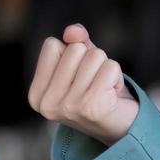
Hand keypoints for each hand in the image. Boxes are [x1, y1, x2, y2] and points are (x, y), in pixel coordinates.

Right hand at [28, 24, 139, 144]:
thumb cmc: (99, 92)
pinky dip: (116, 76)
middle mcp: (47, 104)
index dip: (72, 55)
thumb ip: (76, 43)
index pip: (52, 45)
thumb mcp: (83, 64)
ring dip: (106, 69)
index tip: (79, 79)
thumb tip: (73, 30)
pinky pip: (110, 67)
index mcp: (37, 94)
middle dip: (92, 61)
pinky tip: (112, 95)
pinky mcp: (91, 107)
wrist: (123, 129)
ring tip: (104, 90)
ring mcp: (68, 107)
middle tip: (96, 85)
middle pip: (75, 49)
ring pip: (94, 56)